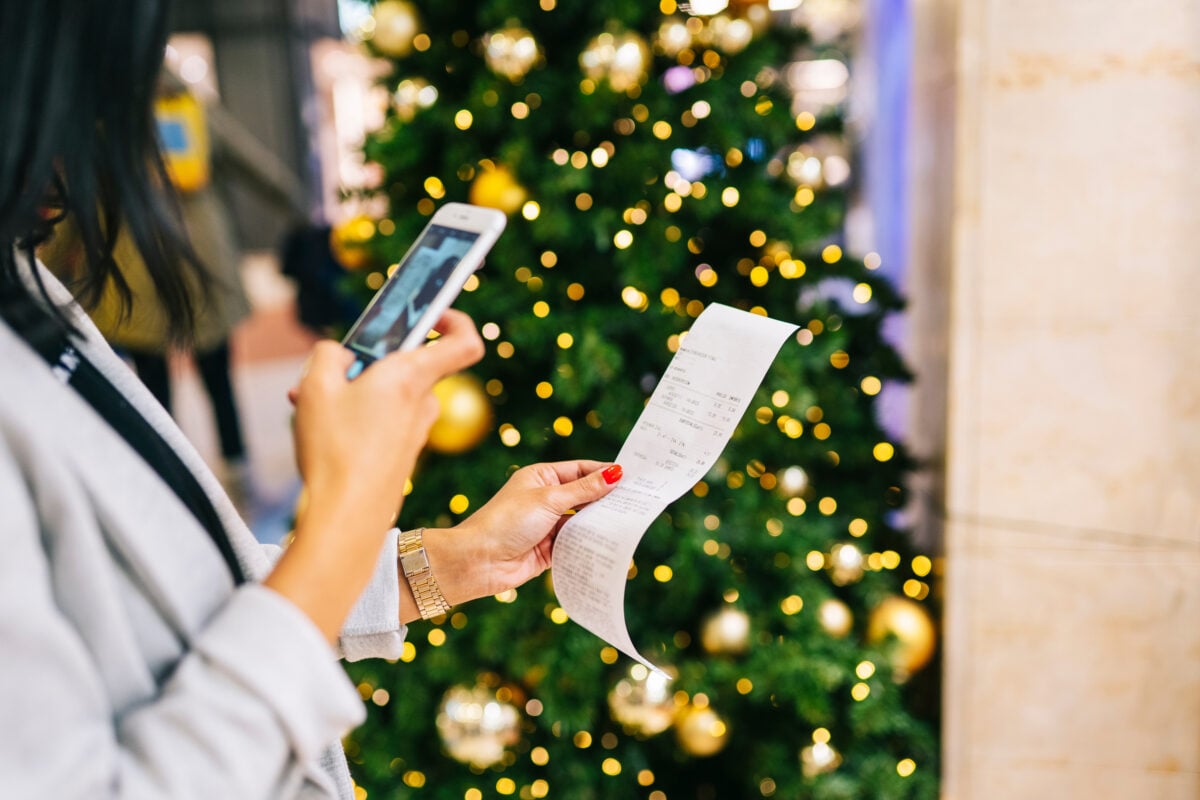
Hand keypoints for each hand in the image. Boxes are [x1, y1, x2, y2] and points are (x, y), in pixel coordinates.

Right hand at [290, 310, 483, 531]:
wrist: (345, 518)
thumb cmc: (334, 450)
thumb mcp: (317, 386)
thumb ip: (328, 355)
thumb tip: (339, 356)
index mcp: (411, 378)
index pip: (465, 341)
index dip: (455, 319)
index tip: (430, 312)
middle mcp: (422, 404)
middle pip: (406, 365)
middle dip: (367, 360)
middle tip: (330, 367)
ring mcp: (413, 432)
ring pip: (387, 394)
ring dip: (351, 391)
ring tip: (308, 401)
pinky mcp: (400, 455)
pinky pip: (381, 421)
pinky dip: (354, 417)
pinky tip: (318, 429)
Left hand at [420, 461, 622, 610]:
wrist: (478, 561)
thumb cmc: (507, 521)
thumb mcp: (549, 500)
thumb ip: (584, 490)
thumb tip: (614, 473)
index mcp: (541, 477)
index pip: (580, 471)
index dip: (604, 473)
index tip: (632, 476)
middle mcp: (545, 499)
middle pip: (584, 496)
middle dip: (607, 499)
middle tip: (638, 500)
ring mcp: (547, 525)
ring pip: (582, 521)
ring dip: (600, 523)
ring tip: (630, 522)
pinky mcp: (548, 550)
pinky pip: (575, 544)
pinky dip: (589, 544)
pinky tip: (610, 544)